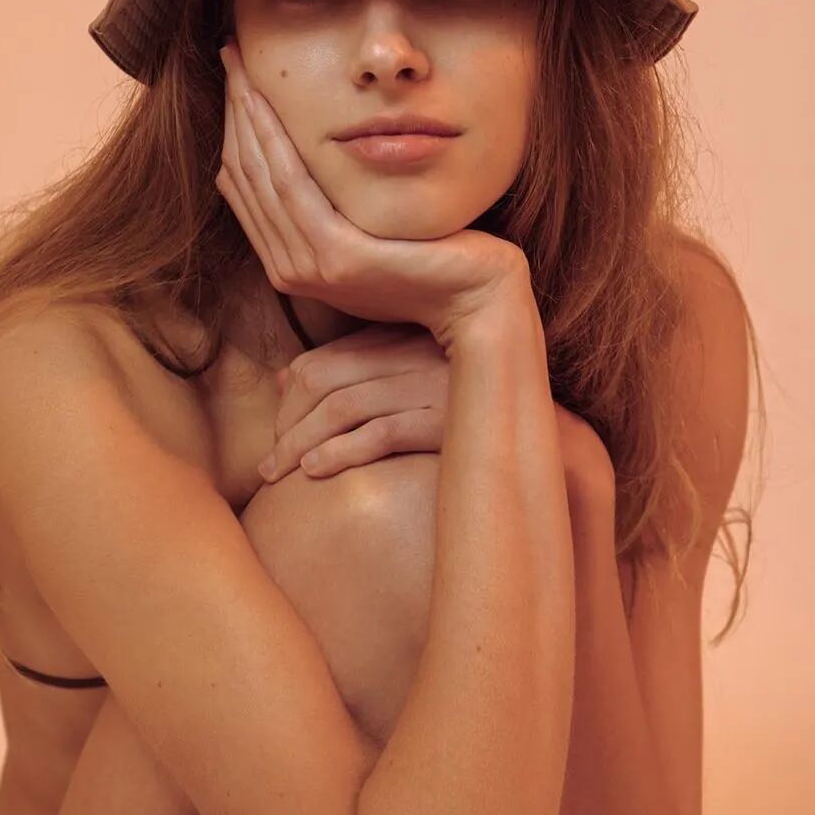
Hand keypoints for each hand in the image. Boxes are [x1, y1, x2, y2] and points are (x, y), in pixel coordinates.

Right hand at [216, 39, 527, 349]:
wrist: (474, 301)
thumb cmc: (436, 260)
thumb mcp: (371, 231)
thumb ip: (335, 208)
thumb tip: (316, 157)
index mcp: (292, 263)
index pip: (244, 187)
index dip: (235, 128)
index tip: (236, 79)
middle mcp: (290, 269)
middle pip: (242, 175)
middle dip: (233, 110)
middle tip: (229, 55)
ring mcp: (308, 266)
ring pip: (258, 175)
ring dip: (243, 114)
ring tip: (239, 62)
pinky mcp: (335, 256)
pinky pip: (291, 186)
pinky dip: (271, 139)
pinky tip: (263, 98)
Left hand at [257, 322, 447, 481]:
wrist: (543, 424)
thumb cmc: (460, 409)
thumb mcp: (406, 380)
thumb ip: (345, 375)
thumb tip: (281, 379)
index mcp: (397, 341)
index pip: (320, 361)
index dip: (288, 401)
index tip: (280, 438)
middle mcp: (411, 355)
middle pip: (322, 379)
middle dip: (287, 423)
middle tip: (271, 465)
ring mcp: (429, 386)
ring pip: (343, 407)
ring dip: (300, 442)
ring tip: (279, 473)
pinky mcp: (446, 423)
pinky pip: (380, 433)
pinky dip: (340, 452)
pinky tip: (315, 471)